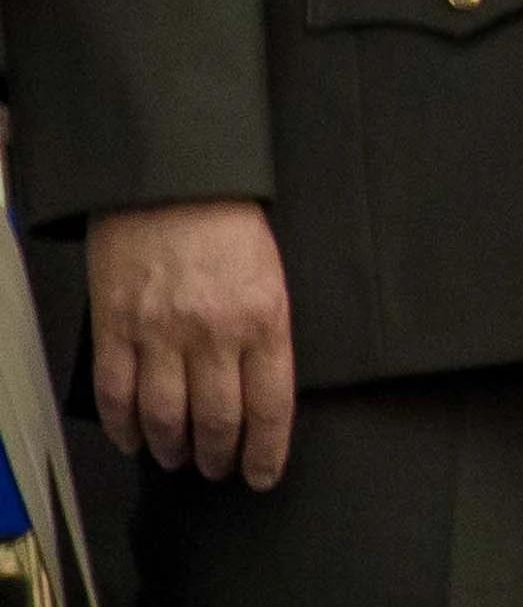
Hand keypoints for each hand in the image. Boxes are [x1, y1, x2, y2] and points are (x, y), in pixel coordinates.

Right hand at [89, 199, 293, 485]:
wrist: (173, 182)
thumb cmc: (230, 225)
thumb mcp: (272, 276)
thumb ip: (265, 331)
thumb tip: (260, 387)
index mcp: (263, 319)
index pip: (271, 405)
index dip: (267, 450)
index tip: (263, 474)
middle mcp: (213, 334)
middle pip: (217, 420)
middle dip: (218, 456)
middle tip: (216, 470)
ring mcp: (160, 333)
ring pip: (165, 416)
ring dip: (171, 447)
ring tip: (177, 458)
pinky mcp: (116, 327)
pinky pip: (116, 392)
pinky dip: (122, 425)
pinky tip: (132, 439)